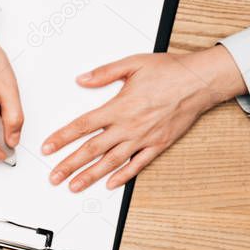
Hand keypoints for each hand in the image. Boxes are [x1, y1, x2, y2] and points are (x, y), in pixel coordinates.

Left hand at [44, 45, 246, 191]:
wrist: (202, 81)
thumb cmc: (170, 71)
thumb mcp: (133, 63)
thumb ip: (104, 73)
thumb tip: (81, 80)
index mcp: (119, 107)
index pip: (83, 126)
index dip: (62, 138)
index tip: (47, 148)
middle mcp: (129, 126)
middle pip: (92, 150)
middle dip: (70, 165)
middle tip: (54, 177)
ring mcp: (144, 138)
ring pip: (112, 162)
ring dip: (91, 176)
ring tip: (74, 186)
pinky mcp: (158, 144)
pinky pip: (138, 165)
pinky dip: (123, 176)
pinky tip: (110, 184)